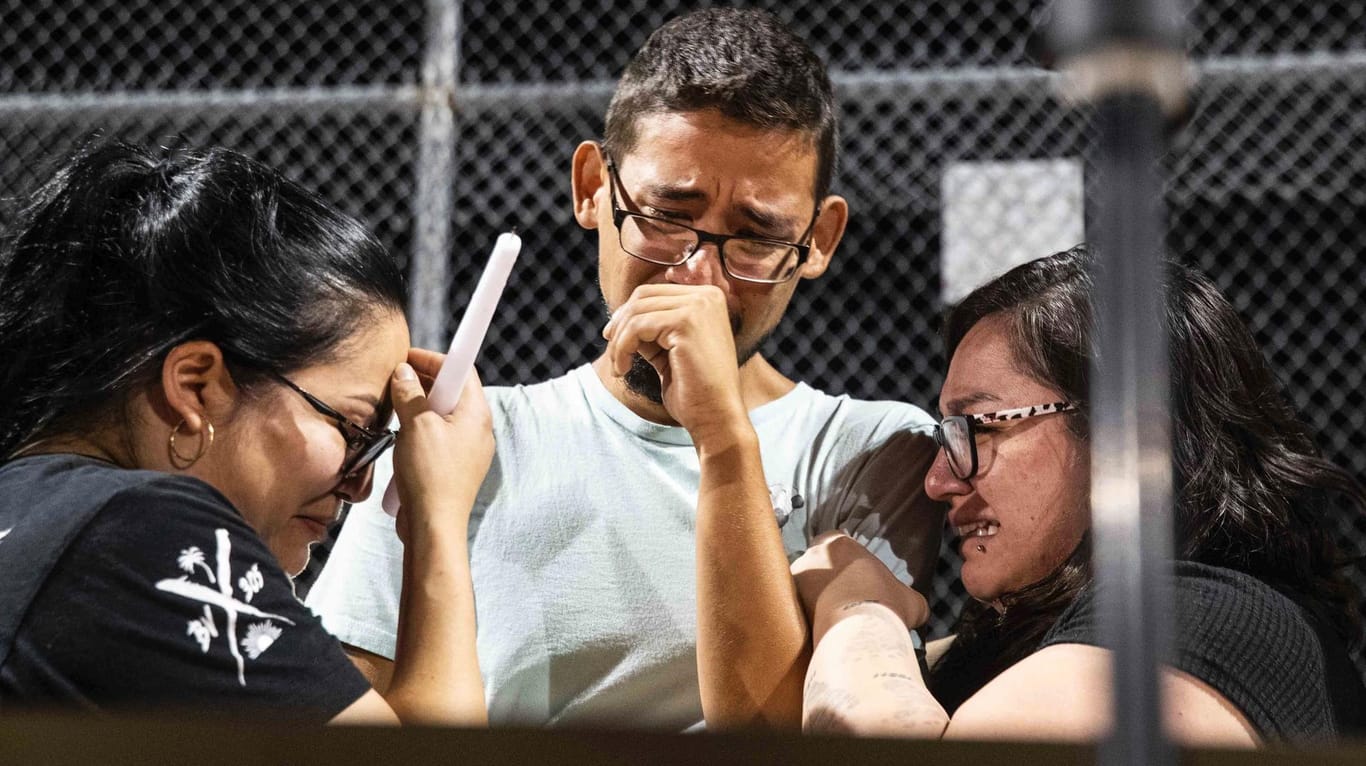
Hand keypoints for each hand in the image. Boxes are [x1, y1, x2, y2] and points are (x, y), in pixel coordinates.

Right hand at [388, 360, 493, 544]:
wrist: (433, 525)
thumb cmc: (430, 476)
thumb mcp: (416, 425)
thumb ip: (410, 394)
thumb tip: (404, 373)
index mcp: (476, 413)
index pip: (462, 370)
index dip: (435, 359)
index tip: (409, 357)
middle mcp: (477, 429)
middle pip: (453, 392)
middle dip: (424, 381)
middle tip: (397, 378)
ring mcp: (468, 449)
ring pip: (443, 415)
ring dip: (420, 406)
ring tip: (396, 405)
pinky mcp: (454, 466)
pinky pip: (439, 437)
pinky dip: (420, 428)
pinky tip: (402, 433)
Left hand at [602, 283, 746, 438]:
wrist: (717, 419)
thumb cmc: (696, 393)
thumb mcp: (670, 352)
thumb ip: (653, 331)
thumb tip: (620, 320)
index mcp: (708, 299)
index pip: (654, 293)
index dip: (627, 315)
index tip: (614, 339)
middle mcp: (708, 296)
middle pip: (643, 296)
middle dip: (620, 324)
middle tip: (613, 354)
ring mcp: (699, 306)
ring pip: (637, 311)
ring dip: (619, 341)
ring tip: (619, 367)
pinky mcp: (687, 322)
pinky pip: (637, 326)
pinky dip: (623, 348)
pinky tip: (623, 369)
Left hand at [791, 531, 929, 643]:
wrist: (858, 629)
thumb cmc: (885, 604)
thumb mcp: (909, 599)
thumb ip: (907, 597)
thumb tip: (914, 609)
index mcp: (837, 542)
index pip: (834, 543)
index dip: (843, 562)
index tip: (852, 580)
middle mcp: (810, 554)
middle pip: (814, 565)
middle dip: (823, 581)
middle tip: (840, 603)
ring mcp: (794, 579)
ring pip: (800, 588)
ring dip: (811, 601)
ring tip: (829, 622)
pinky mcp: (784, 604)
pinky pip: (792, 610)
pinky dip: (803, 620)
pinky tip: (818, 633)